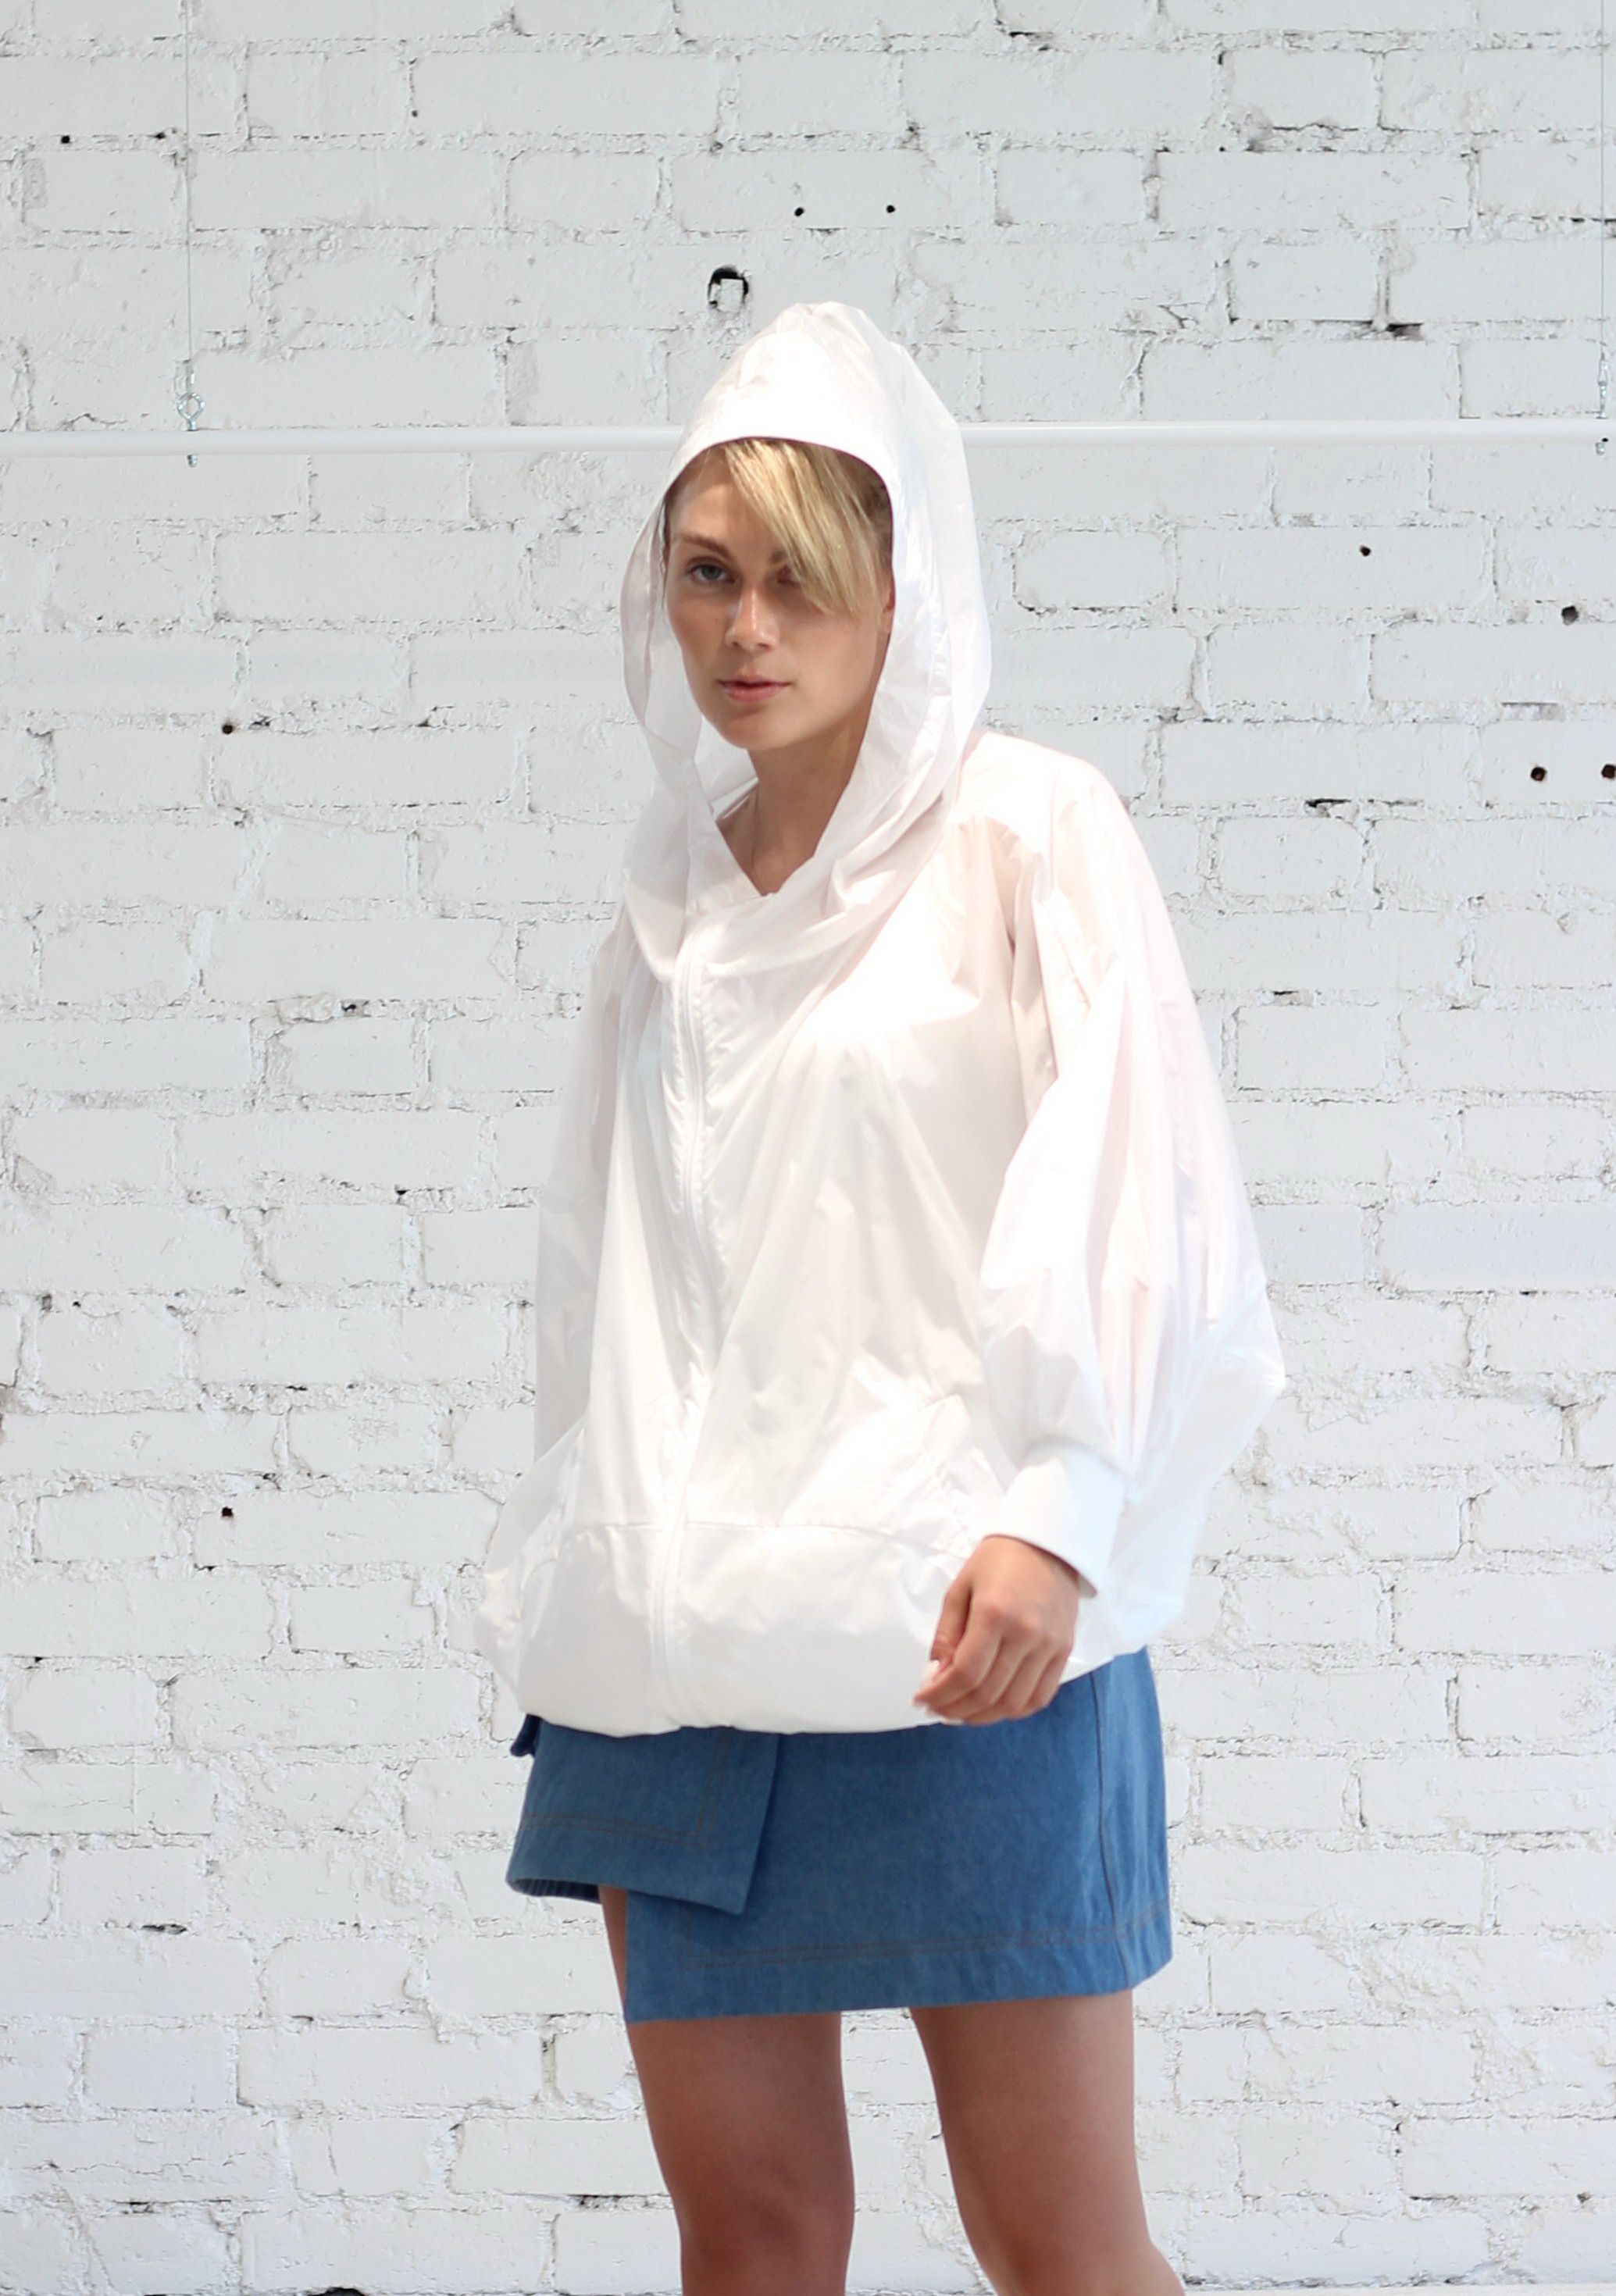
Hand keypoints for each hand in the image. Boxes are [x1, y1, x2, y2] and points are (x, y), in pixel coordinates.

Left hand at [911, 1534, 1083, 1724]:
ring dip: (982, 1716)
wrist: (1047, 1545)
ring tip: (961, 1711)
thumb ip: (946, 1635)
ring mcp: (1049, 1646)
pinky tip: (993, 1706)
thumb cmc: (997, 1562)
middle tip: (937, 1709)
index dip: (940, 1695)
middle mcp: (1026, 1634)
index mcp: (994, 1614)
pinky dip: (1013, 1710)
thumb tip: (936, 1676)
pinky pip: (1039, 1697)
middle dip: (955, 1709)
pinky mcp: (1064, 1652)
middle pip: (987, 1693)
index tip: (922, 1700)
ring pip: (1013, 1703)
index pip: (965, 1674)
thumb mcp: (960, 1589)